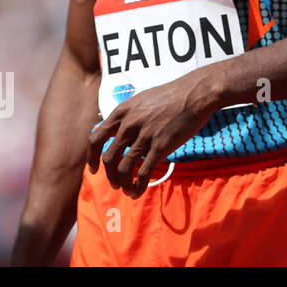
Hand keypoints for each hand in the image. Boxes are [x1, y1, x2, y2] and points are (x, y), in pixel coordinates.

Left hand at [86, 72, 216, 196]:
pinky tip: (137, 193)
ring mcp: (144, 136)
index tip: (93, 168)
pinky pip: (143, 172)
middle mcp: (128, 125)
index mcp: (120, 113)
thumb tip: (118, 131)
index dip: (92, 156)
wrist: (194, 93)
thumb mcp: (138, 101)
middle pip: (108, 157)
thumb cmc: (169, 96)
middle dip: (109, 175)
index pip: (95, 138)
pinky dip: (137, 186)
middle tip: (114, 184)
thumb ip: (126, 116)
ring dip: (122, 183)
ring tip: (126, 191)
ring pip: (123, 167)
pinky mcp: (160, 146)